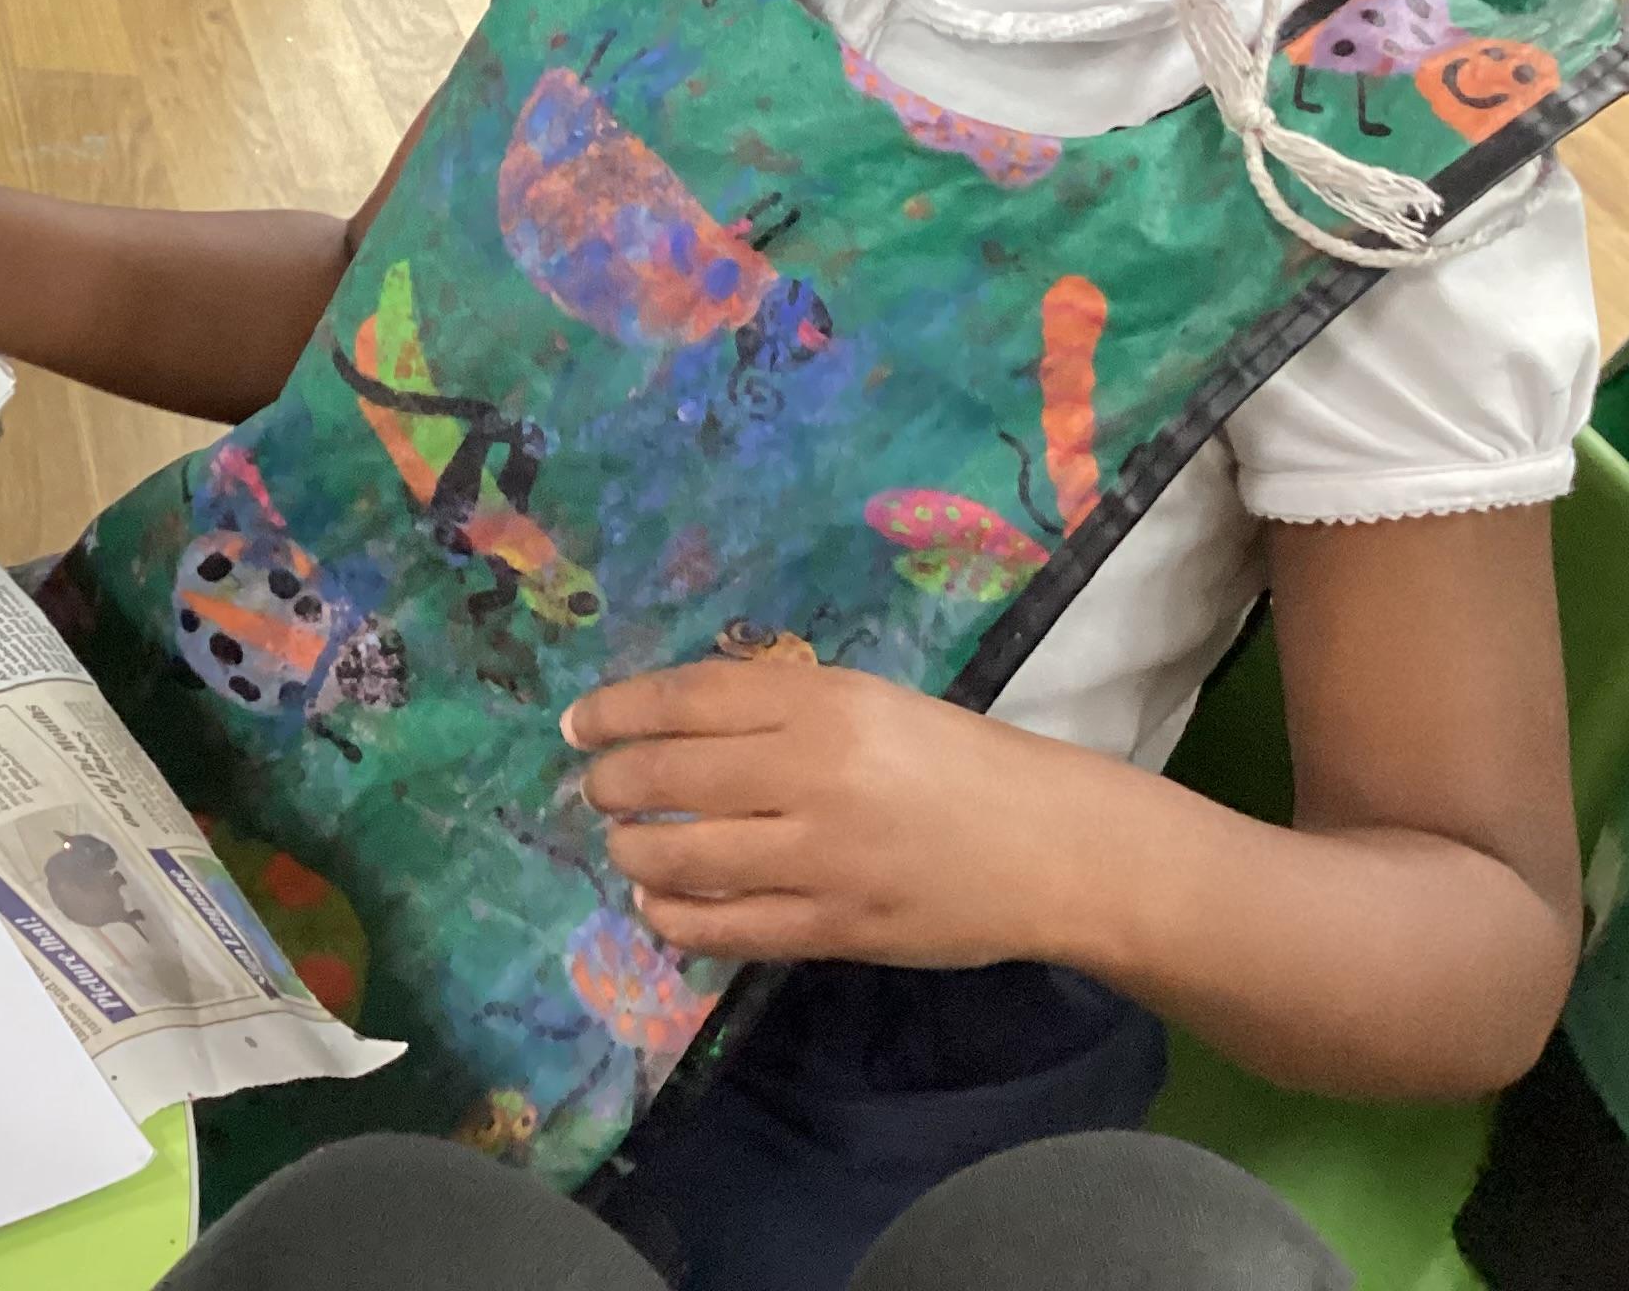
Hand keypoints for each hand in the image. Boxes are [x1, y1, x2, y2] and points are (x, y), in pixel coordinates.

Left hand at [566, 659, 1128, 971]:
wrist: (1051, 847)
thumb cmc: (958, 763)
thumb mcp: (872, 703)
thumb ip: (783, 710)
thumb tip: (676, 723)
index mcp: (824, 701)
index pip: (687, 699)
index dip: (618, 711)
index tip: (577, 724)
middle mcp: (813, 772)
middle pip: (669, 776)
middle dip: (611, 783)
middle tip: (593, 789)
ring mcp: (820, 857)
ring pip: (682, 857)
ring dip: (631, 850)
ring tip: (622, 845)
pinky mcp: (832, 927)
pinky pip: (724, 929)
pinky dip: (673, 917)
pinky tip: (657, 905)